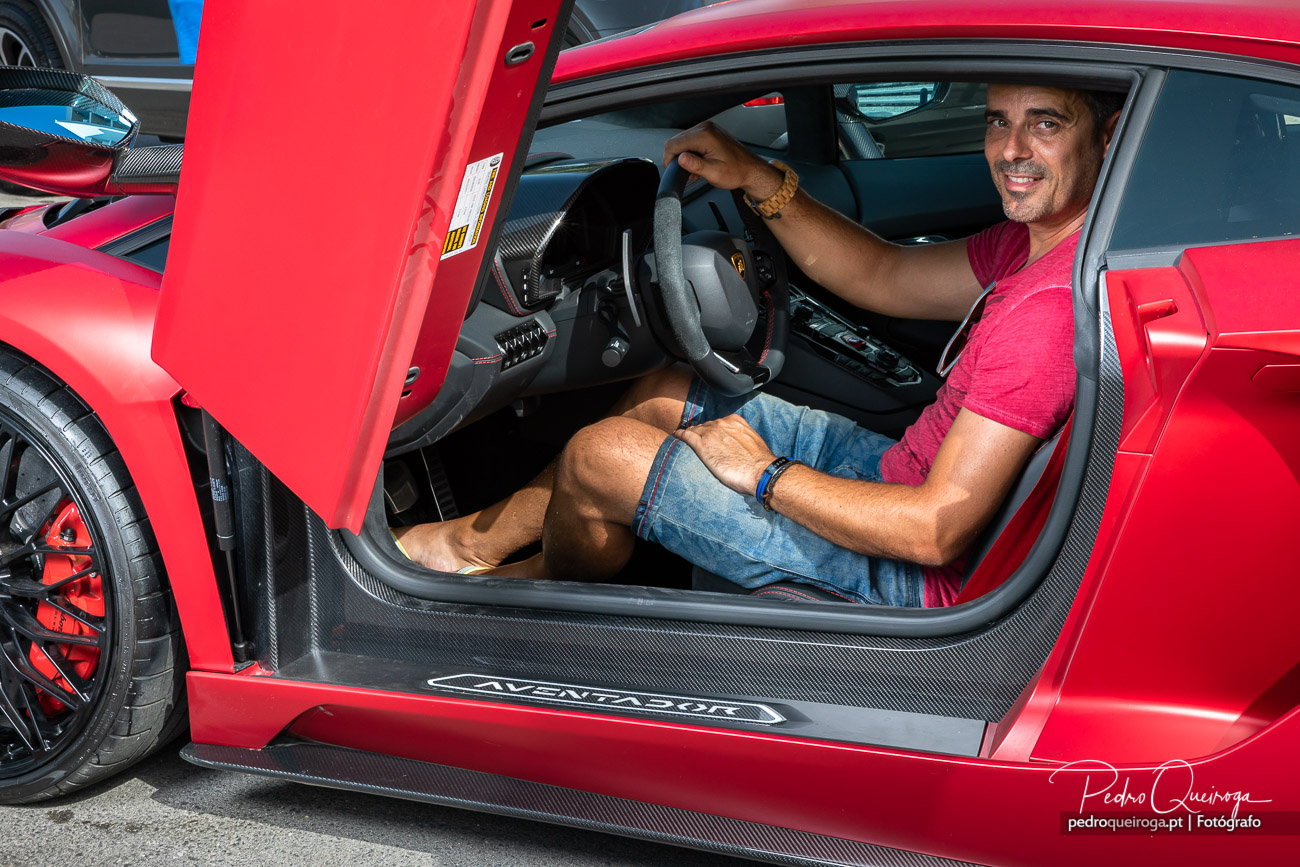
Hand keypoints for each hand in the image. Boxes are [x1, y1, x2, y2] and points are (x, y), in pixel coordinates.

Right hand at [662, 122, 782, 198]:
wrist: (750, 169)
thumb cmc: (736, 171)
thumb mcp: (714, 173)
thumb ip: (695, 165)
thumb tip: (680, 158)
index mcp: (705, 136)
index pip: (674, 143)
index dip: (669, 159)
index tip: (672, 170)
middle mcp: (705, 128)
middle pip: (677, 141)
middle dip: (677, 158)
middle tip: (687, 172)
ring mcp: (707, 129)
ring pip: (683, 141)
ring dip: (684, 156)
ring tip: (695, 169)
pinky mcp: (709, 132)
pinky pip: (691, 140)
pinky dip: (691, 152)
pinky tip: (699, 162)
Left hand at [672, 414, 775, 495]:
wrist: (760, 472)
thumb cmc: (759, 462)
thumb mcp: (752, 441)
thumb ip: (741, 438)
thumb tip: (738, 445)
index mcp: (734, 421)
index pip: (716, 423)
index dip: (710, 430)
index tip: (707, 435)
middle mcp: (721, 424)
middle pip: (704, 426)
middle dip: (700, 433)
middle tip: (695, 441)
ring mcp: (711, 433)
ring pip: (694, 430)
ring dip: (689, 435)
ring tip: (683, 440)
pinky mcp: (702, 445)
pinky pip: (686, 436)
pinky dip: (679, 435)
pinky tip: (675, 436)